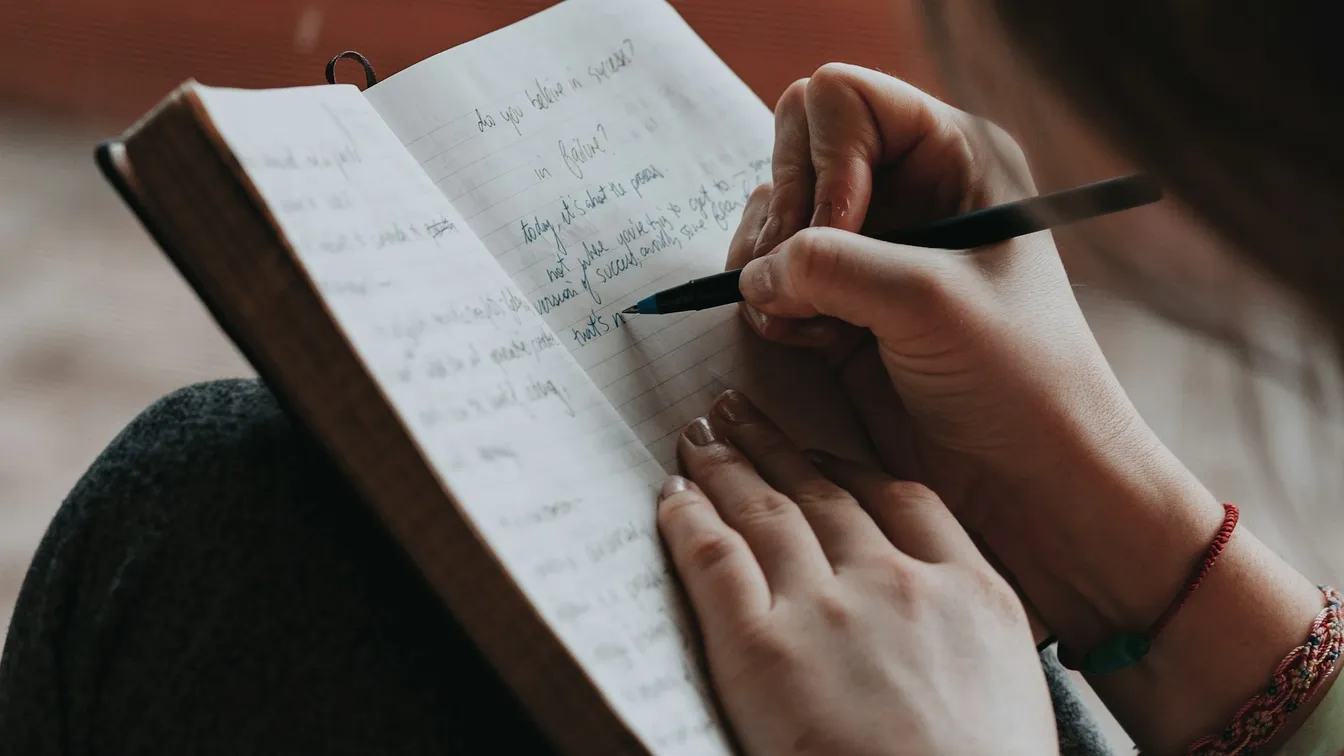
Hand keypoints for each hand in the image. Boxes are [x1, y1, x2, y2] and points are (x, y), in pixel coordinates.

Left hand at [658, 390, 1055, 755]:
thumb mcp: (1012, 685)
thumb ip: (969, 632)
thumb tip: (938, 627)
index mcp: (972, 593)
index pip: (903, 500)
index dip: (850, 467)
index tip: (822, 452)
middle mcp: (897, 582)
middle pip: (823, 491)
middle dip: (775, 446)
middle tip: (739, 413)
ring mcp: (828, 609)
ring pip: (766, 511)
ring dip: (727, 466)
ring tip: (701, 438)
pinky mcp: (762, 647)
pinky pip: (714, 559)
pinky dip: (687, 519)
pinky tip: (672, 496)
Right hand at [728, 64, 1223, 649]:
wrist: (1031, 480)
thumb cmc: (1018, 379)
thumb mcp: (926, 301)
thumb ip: (829, 263)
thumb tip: (755, 271)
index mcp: (952, 156)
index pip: (842, 100)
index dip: (825, 161)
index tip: (841, 233)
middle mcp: (906, 191)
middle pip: (793, 150)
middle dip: (784, 216)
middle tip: (802, 281)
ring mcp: (869, 250)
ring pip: (772, 218)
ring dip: (771, 269)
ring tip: (810, 323)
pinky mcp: (841, 306)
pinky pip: (770, 278)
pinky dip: (772, 308)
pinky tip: (811, 344)